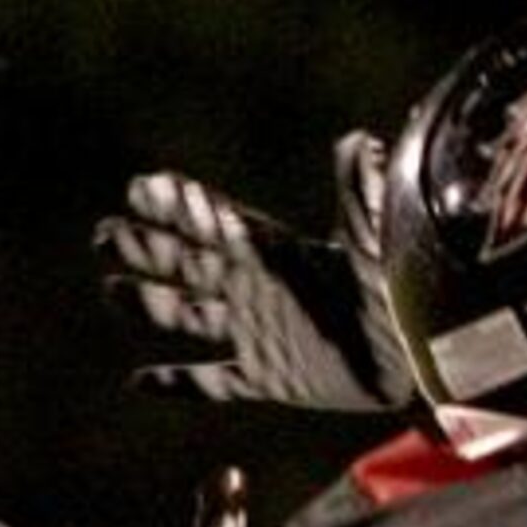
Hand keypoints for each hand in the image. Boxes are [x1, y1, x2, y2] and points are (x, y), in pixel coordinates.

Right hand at [96, 131, 416, 410]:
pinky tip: (139, 382)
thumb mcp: (378, 242)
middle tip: (104, 233)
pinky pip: (212, 383)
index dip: (178, 206)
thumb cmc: (402, 297)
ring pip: (188, 317)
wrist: (422, 360)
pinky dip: (176, 383)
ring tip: (110, 290)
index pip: (214, 223)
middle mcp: (260, 290)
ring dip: (149, 304)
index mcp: (278, 253)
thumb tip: (358, 143)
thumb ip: (359, 197)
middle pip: (188, 264)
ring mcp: (259, 334)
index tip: (141, 187)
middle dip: (146, 247)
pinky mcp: (269, 379)